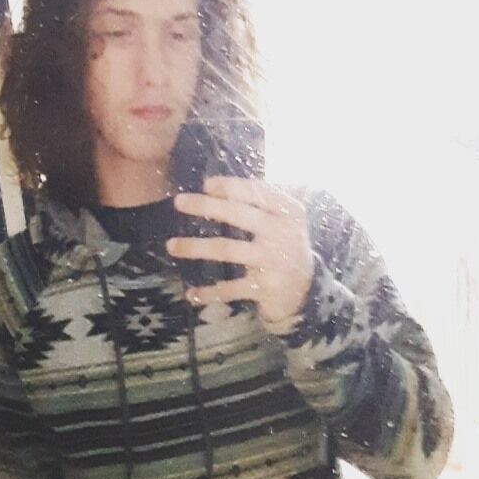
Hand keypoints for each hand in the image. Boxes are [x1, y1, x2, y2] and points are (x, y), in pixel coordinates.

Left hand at [167, 177, 314, 324]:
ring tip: (172, 246)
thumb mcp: (286, 220)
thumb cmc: (286, 247)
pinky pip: (230, 288)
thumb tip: (217, 185)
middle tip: (178, 202)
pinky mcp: (264, 288)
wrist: (306, 291)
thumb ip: (262, 202)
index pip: (257, 192)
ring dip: (195, 247)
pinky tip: (191, 294)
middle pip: (237, 214)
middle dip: (205, 206)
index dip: (229, 186)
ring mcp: (273, 262)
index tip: (206, 184)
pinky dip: (209, 293)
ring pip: (226, 249)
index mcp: (289, 212)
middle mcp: (282, 234)